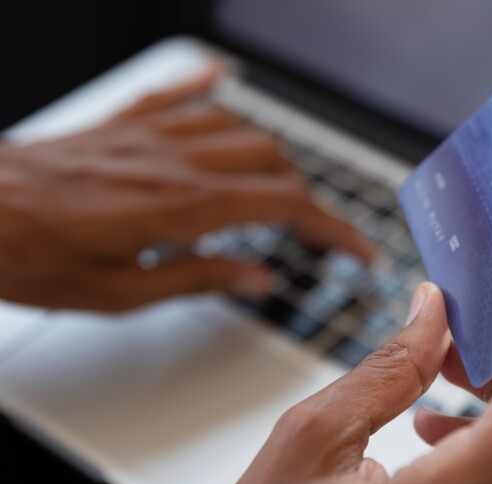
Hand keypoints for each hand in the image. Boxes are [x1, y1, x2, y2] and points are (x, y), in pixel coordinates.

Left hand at [0, 67, 373, 311]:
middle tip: (317, 231)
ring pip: (239, 128)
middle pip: (272, 162)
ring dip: (272, 156)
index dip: (334, 229)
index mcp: (182, 205)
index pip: (286, 208)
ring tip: (281, 186)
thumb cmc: (29, 256)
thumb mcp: (123, 294)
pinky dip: (210, 88)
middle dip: (308, 198)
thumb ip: (201, 279)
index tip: (360, 249)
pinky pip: (178, 92)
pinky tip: (225, 82)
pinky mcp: (121, 123)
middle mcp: (174, 159)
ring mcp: (149, 134)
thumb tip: (258, 278)